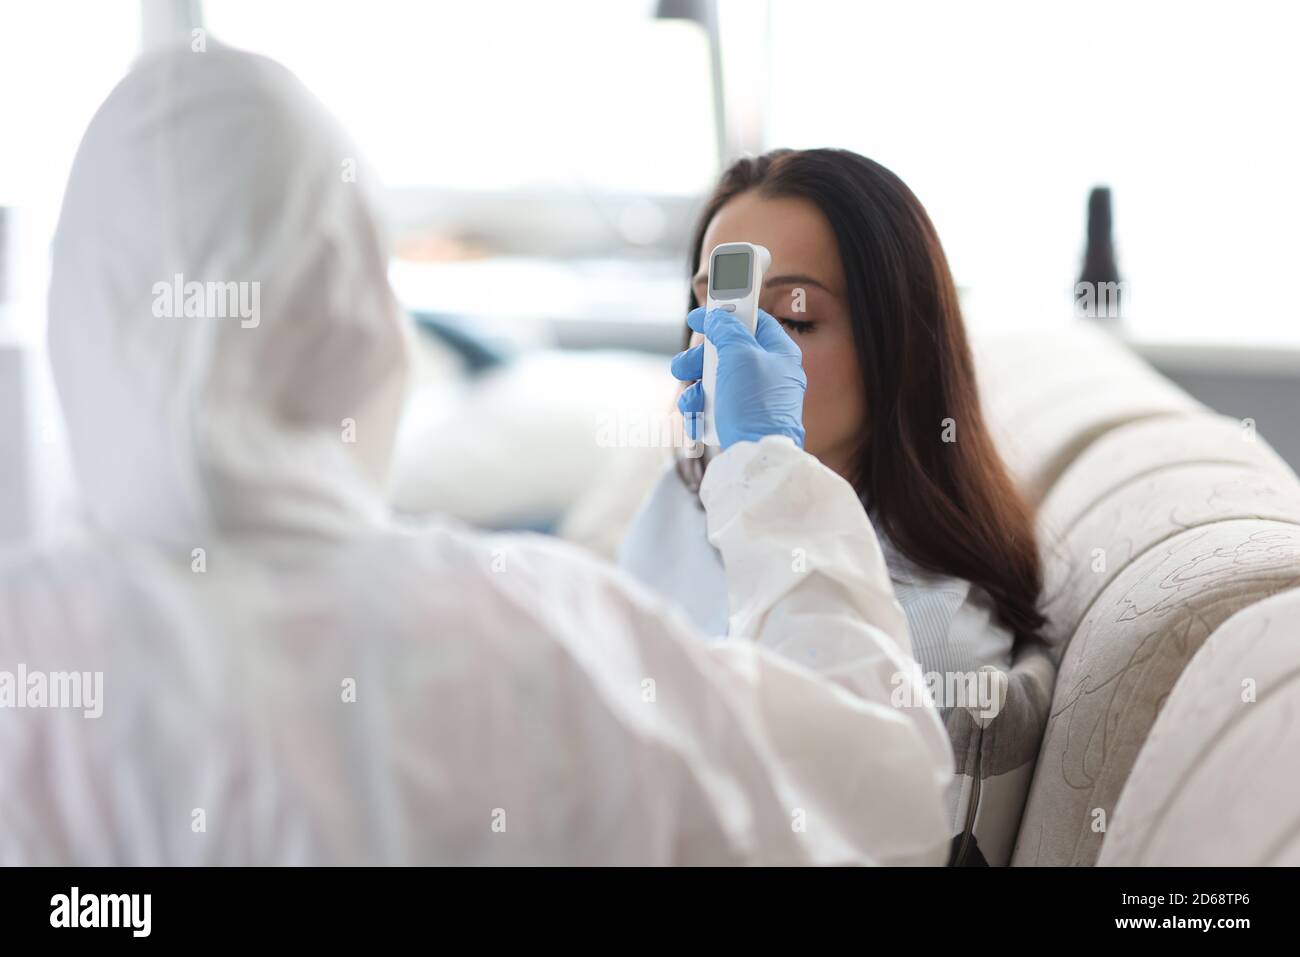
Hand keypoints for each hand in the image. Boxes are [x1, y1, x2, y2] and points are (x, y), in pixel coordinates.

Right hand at [671, 307, 806, 449]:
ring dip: (695, 388)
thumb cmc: (754, 403)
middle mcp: (769, 375)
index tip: (701, 314)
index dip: (727, 313)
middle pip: (727, 352)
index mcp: (780, 353)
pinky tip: (696, 419)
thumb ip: (727, 329)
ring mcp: (754, 399)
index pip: (754, 321)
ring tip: (690, 400)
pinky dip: (700, 412)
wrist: (757, 455)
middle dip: (700, 359)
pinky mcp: (740, 420)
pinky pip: (714, 408)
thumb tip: (717, 317)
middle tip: (685, 364)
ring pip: (715, 381)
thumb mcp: (739, 354)